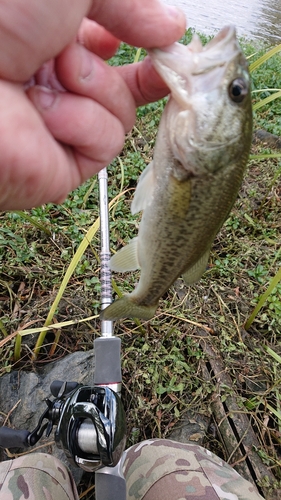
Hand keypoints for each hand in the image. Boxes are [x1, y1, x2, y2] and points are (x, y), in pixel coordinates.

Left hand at [0, 0, 184, 209]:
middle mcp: (54, 82)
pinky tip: (47, 114)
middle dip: (146, 73)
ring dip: (95, 87)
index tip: (163, 35)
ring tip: (54, 76)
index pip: (108, 46)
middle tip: (166, 63)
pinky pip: (107, 142)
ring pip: (121, 112)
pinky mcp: (64, 163)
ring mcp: (60, 124)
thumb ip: (126, 5)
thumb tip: (171, 25)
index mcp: (48, 38)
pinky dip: (84, 123)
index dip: (140, 39)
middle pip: (122, 85)